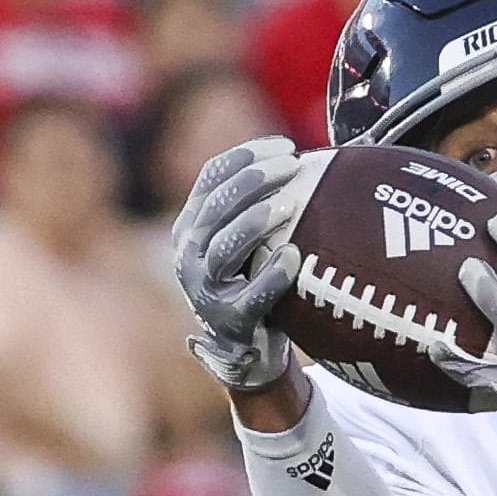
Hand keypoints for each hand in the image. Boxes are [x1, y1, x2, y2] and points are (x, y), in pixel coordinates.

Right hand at [172, 136, 304, 389]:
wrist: (248, 349)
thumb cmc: (254, 281)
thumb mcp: (247, 240)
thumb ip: (258, 204)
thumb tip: (307, 158)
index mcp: (191, 227)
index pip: (211, 179)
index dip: (245, 157)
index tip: (285, 146)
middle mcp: (190, 255)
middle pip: (217, 207)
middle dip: (254, 180)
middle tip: (293, 164)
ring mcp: (205, 289)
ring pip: (225, 247)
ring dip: (257, 221)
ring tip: (291, 204)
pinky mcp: (230, 319)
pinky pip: (251, 295)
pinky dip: (272, 274)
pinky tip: (295, 256)